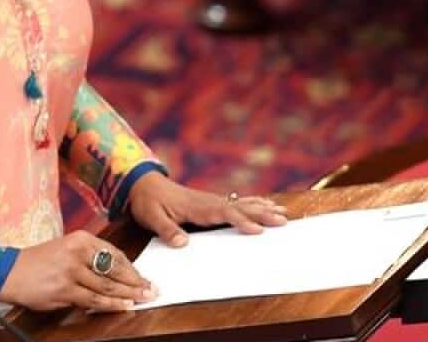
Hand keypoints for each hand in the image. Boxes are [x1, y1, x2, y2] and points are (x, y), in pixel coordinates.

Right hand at [0, 230, 157, 311]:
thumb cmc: (38, 262)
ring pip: (107, 284)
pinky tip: (123, 306)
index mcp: (80, 239)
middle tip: (152, 289)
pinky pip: (94, 298)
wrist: (10, 271)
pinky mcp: (65, 288)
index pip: (114, 253)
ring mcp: (71, 270)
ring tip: (143, 298)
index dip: (132, 268)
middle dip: (136, 281)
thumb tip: (115, 274)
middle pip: (115, 268)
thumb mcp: (65, 250)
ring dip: (128, 294)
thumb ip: (88, 258)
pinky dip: (111, 303)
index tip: (143, 277)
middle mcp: (78, 251)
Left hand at [127, 171, 287, 247]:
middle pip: (239, 207)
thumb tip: (183, 243)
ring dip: (262, 208)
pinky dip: (253, 203)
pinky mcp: (211, 203)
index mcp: (196, 207)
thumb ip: (167, 230)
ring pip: (241, 204)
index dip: (241, 221)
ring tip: (283, 213)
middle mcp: (208, 202)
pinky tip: (266, 204)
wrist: (144, 184)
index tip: (258, 230)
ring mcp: (211, 201)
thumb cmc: (148, 201)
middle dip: (262, 214)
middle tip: (283, 221)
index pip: (223, 214)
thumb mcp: (151, 217)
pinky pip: (236, 203)